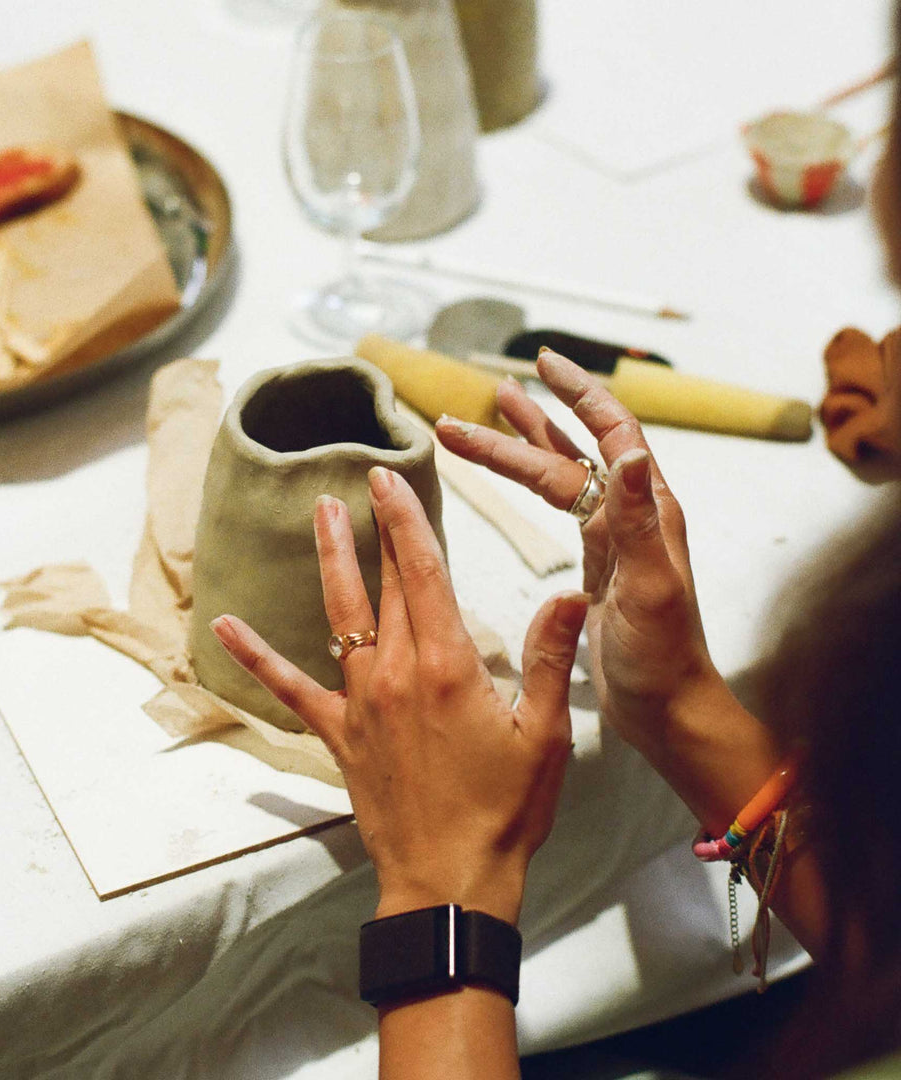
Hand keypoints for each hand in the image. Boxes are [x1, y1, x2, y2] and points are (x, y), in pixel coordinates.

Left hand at [210, 465, 586, 924]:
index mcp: (449, 665)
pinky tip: (224, 626)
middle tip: (362, 480)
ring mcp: (361, 702)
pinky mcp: (339, 734)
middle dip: (376, 528)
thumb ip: (547, 658)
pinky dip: (256, 656)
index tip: (391, 479)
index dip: (406, 520)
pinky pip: (290, 688)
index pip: (423, 572)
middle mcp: (397, 673)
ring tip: (322, 516)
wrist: (449, 881)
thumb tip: (568, 595)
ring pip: (340, 615)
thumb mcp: (544, 734)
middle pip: (384, 584)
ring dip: (332, 561)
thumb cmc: (504, 811)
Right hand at [434, 349, 719, 768]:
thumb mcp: (652, 587)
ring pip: (560, 475)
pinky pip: (558, 508)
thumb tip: (627, 451)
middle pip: (569, 453)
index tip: (542, 363)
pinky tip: (516, 476)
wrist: (666, 708)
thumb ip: (637, 520)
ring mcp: (610, 537)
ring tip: (489, 412)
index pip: (612, 432)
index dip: (578, 394)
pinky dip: (531, 485)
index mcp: (646, 511)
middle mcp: (628, 514)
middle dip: (523, 426)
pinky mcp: (594, 563)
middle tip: (473, 403)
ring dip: (524, 445)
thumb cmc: (663, 656)